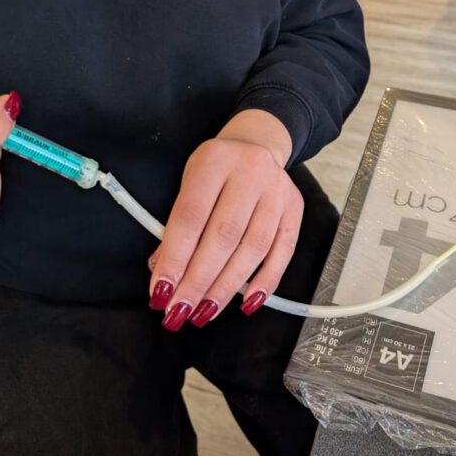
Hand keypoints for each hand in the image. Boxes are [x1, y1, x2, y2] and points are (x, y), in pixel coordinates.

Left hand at [148, 111, 302, 329]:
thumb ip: (177, 223)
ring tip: (204, 312)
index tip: (160, 292)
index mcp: (214, 161)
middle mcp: (250, 173)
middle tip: (179, 312)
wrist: (257, 143)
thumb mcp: (189, 182)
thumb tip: (163, 271)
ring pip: (253, 248)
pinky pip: (283, 251)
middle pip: (223, 236)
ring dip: (226, 287)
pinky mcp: (295, 208)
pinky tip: (246, 303)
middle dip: (198, 281)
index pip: (191, 216)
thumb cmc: (216, 169)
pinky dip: (266, 282)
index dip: (174, 258)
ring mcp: (277, 190)